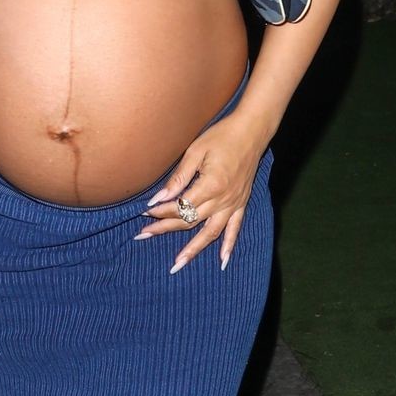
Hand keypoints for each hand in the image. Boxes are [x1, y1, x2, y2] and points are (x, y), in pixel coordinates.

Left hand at [136, 113, 267, 271]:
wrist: (252, 131)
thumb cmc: (222, 136)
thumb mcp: (195, 151)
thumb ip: (178, 177)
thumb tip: (160, 198)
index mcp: (211, 185)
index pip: (180, 206)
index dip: (161, 211)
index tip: (144, 212)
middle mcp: (223, 199)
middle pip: (189, 221)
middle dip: (165, 229)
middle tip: (143, 235)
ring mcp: (233, 204)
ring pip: (210, 233)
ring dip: (193, 250)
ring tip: (177, 264)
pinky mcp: (241, 203)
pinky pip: (235, 229)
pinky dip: (229, 246)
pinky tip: (222, 261)